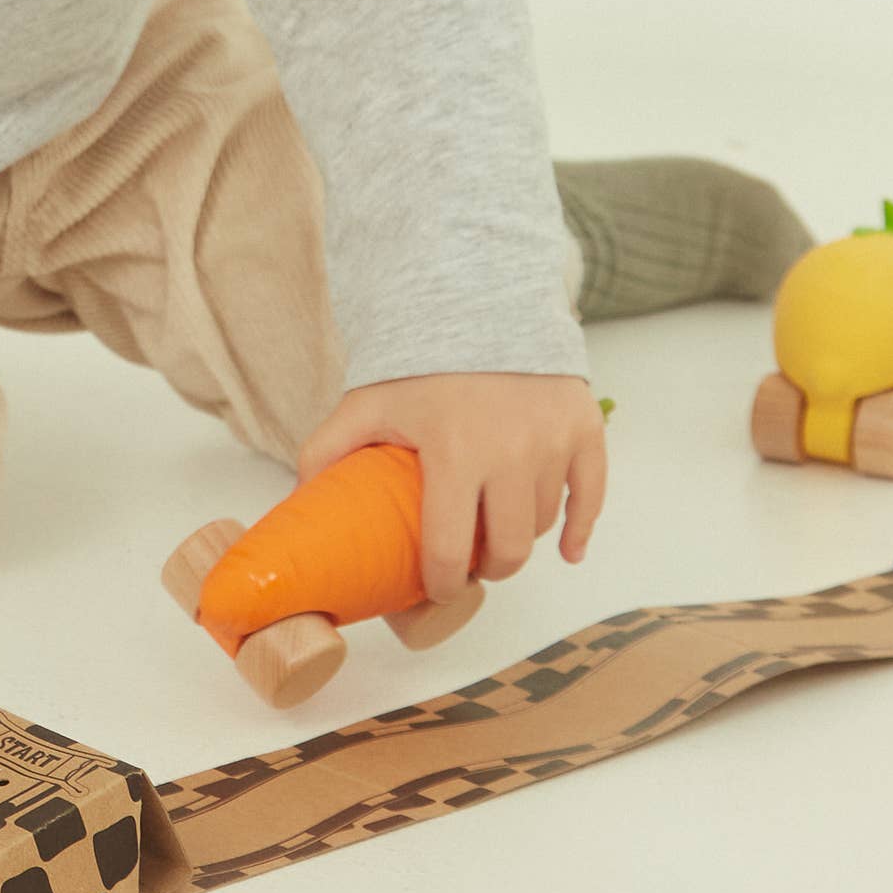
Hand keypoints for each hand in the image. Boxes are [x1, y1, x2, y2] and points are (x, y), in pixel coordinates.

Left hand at [293, 372, 608, 604]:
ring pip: (542, 522)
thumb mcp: (367, 402)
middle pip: (509, 549)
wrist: (479, 302)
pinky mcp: (584, 428)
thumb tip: (300, 498)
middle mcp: (511, 453)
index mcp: (455, 453)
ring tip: (497, 533)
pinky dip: (581, 527)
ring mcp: (554, 442)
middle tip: (471, 566)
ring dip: (520, 537)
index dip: (443, 583)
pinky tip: (568, 550)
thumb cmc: (420, 361)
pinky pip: (592, 494)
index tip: (437, 590)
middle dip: (488, 569)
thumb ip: (328, 449)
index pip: (451, 548)